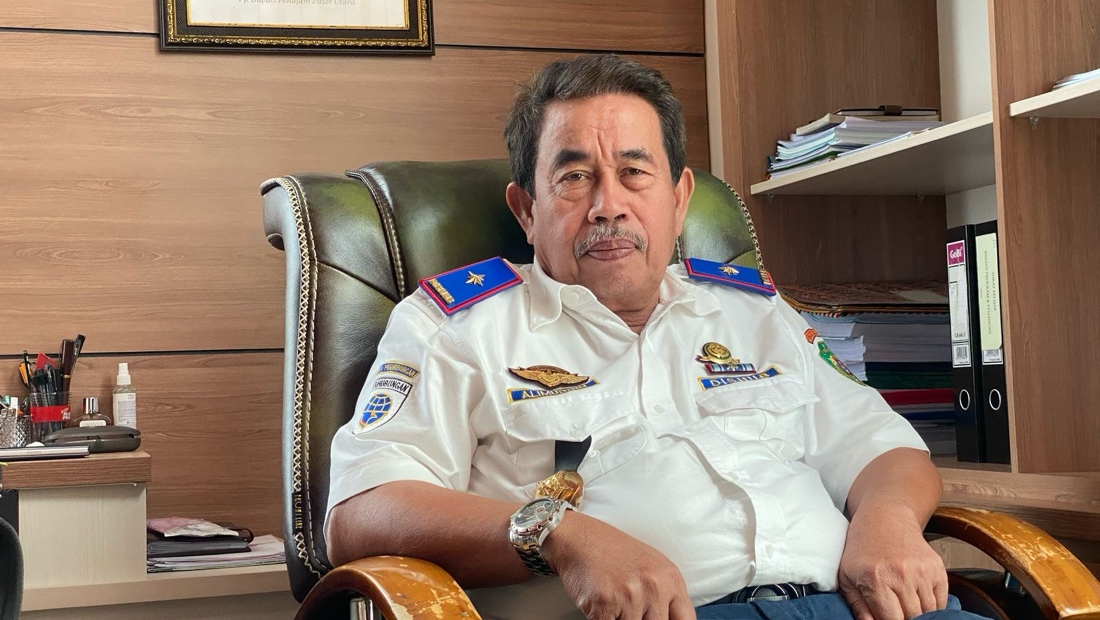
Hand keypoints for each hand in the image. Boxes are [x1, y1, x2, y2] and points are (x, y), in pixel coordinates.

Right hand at [541, 512, 695, 619]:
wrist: (579, 538)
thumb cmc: (613, 551)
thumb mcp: (652, 568)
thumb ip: (666, 597)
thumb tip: (670, 619)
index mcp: (670, 579)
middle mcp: (654, 588)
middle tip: (630, 610)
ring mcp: (630, 597)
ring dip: (620, 619)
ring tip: (615, 603)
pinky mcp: (604, 606)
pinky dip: (602, 619)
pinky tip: (601, 605)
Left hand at [838, 504, 947, 619]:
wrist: (885, 519)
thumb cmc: (862, 548)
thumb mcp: (847, 576)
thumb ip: (858, 606)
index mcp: (875, 580)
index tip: (888, 618)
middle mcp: (901, 575)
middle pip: (912, 618)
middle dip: (905, 619)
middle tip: (895, 610)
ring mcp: (922, 571)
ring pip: (929, 611)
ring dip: (918, 613)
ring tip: (904, 603)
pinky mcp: (936, 567)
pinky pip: (940, 601)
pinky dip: (931, 605)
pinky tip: (917, 597)